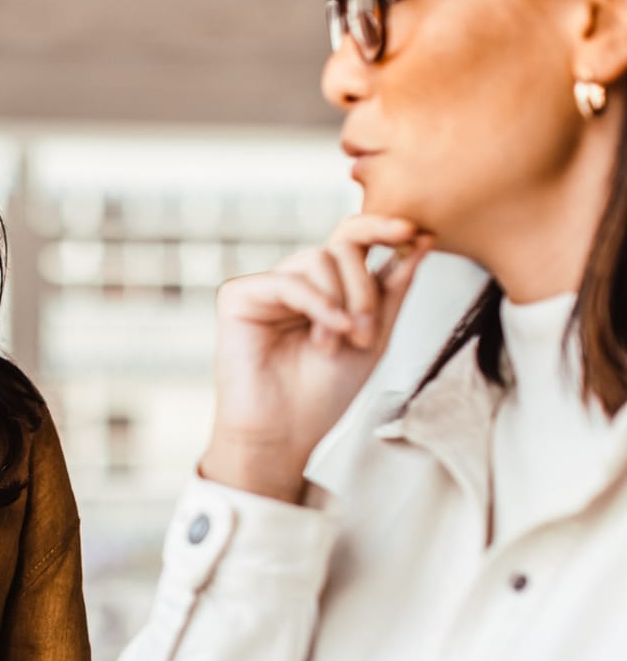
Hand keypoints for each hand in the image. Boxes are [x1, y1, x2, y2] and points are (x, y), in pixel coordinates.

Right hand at [203, 216, 433, 501]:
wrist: (284, 433)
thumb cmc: (323, 394)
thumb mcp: (375, 337)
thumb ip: (394, 290)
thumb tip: (421, 240)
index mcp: (328, 288)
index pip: (353, 239)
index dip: (382, 227)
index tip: (415, 232)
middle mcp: (297, 281)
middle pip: (341, 245)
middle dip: (365, 286)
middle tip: (367, 332)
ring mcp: (267, 287)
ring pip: (317, 259)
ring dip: (341, 301)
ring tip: (339, 343)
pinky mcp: (238, 297)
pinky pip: (286, 281)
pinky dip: (316, 304)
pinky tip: (327, 333)